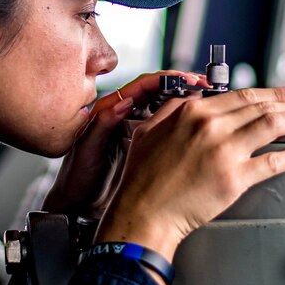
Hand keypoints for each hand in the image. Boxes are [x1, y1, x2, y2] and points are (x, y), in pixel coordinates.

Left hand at [42, 71, 207, 216]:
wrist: (78, 205)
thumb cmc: (77, 179)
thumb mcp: (87, 150)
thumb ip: (102, 125)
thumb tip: (124, 102)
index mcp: (110, 110)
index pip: (143, 86)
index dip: (167, 79)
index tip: (187, 78)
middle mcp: (125, 117)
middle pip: (159, 92)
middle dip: (183, 86)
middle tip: (206, 86)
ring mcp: (137, 132)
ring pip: (166, 109)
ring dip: (187, 104)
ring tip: (207, 102)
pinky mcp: (145, 148)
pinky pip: (167, 130)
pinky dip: (184, 125)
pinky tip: (198, 126)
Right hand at [94, 87, 284, 266]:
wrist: (143, 212)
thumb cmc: (143, 178)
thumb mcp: (150, 130)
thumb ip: (173, 109)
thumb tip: (192, 99)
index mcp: (193, 111)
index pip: (243, 94)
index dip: (272, 92)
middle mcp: (211, 126)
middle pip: (263, 106)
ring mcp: (224, 151)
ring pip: (272, 125)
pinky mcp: (234, 179)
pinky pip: (272, 162)